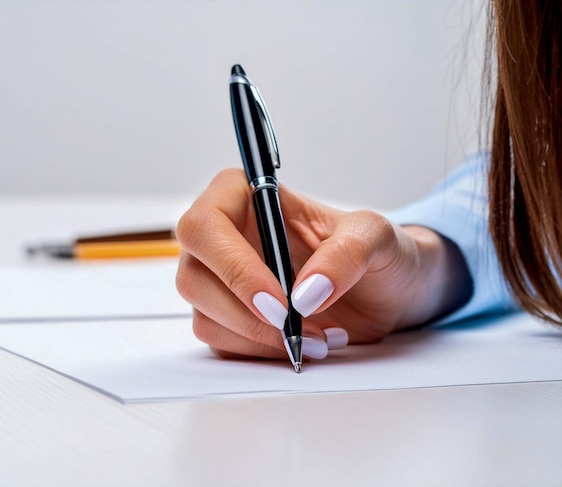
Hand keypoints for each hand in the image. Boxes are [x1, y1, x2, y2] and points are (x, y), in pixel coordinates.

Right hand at [175, 169, 470, 360]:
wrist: (387, 292)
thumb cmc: (377, 251)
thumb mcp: (376, 237)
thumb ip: (347, 253)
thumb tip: (305, 294)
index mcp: (246, 197)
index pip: (206, 224)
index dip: (233, 266)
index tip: (280, 301)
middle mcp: (224, 236)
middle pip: (193, 276)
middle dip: (245, 313)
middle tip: (297, 328)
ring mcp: (222, 279)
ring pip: (204, 315)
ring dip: (258, 337)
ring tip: (315, 337)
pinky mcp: (230, 316)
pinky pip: (221, 342)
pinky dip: (260, 352)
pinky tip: (300, 344)